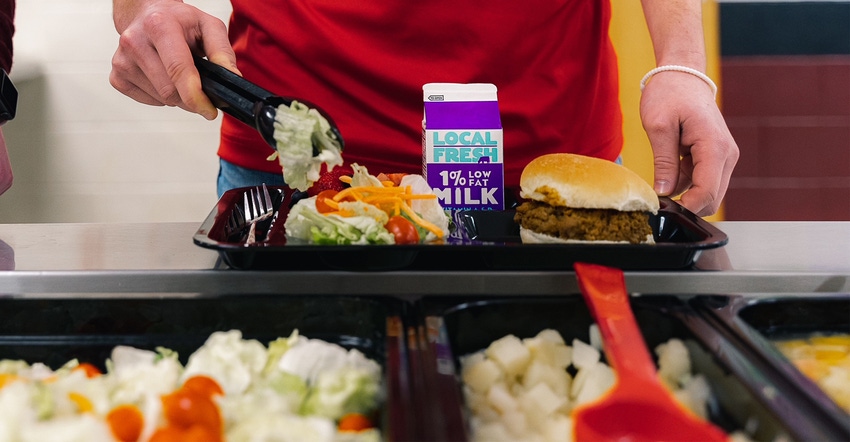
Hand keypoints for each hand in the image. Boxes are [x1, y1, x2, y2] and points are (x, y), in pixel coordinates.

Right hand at [109, 0, 239, 119]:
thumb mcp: (208, 26)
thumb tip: (232, 79)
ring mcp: (122, 60)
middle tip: (200, 88)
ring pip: (160, 99)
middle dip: (190, 98)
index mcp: (159, 25)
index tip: (209, 110)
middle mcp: (135, 41)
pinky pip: (148, 101)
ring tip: (178, 74)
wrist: (147, 14)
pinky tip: (163, 77)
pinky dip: (161, 97)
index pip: (178, 70)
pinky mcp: (116, 77)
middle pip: (169, 91)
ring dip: (177, 96)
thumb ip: (222, 52)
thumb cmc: (179, 21)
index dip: (196, 96)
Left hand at [640, 71, 738, 215]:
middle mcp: (727, 154)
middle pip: (712, 198)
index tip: (662, 210)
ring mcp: (724, 156)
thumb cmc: (670, 94)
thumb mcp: (658, 127)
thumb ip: (663, 163)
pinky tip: (669, 168)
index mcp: (715, 147)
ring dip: (684, 192)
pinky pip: (701, 180)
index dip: (686, 207)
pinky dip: (685, 182)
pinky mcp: (717, 157)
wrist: (682, 74)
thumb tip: (664, 193)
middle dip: (686, 204)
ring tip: (660, 175)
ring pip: (707, 192)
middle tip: (656, 199)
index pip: (707, 192)